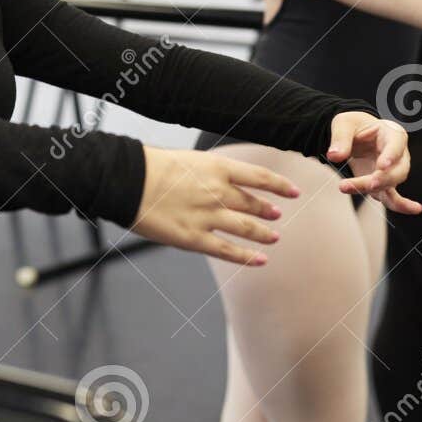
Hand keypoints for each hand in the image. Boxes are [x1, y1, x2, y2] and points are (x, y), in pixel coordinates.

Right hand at [130, 146, 300, 265]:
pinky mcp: (193, 238)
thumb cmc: (151, 167)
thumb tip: (224, 182)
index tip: (293, 191)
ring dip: (263, 233)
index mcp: (217, 167)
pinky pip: (227, 250)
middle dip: (268, 210)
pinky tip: (260, 260)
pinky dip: (247, 257)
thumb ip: (209, 173)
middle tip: (278, 215)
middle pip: (253, 203)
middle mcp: (217, 192)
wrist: (128, 180)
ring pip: (246, 227)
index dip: (279, 185)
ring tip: (274, 237)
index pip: (259, 176)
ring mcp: (207, 216)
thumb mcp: (188, 160)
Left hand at [327, 112, 419, 213]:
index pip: (396, 144)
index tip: (381, 165)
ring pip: (392, 184)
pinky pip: (393, 197)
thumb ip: (340, 138)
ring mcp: (394, 171)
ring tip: (348, 187)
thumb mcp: (344, 124)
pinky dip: (400, 205)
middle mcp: (399, 154)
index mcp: (392, 133)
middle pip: (397, 169)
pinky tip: (413, 209)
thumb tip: (334, 156)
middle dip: (383, 179)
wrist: (356, 137)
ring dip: (375, 190)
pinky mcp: (385, 184)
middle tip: (368, 184)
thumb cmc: (354, 126)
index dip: (391, 155)